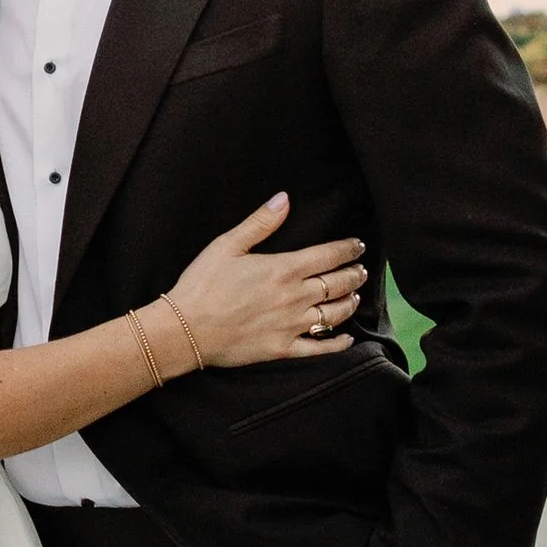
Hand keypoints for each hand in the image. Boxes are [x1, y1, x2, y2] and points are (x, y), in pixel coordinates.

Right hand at [163, 194, 368, 371]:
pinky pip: (319, 348)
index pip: (329, 256)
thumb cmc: (202, 284)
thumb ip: (260, 223)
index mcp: (283, 269)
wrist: (185, 330)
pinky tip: (347, 339)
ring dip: (350, 303)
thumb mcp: (227, 245)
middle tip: (361, 270)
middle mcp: (295, 297)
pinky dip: (338, 344)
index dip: (348, 249)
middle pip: (338, 284)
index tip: (358, 246)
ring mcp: (291, 325)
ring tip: (355, 296)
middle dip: (355, 275)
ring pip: (335, 314)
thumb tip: (284, 198)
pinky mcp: (283, 348)